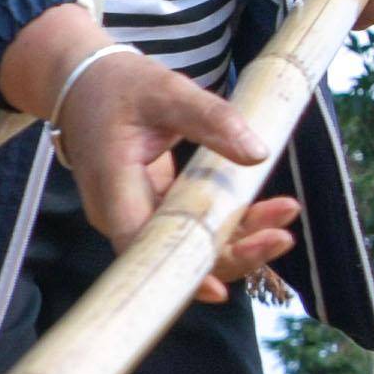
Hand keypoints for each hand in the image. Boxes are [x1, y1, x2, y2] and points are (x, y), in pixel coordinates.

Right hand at [58, 44, 302, 303]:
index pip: (142, 246)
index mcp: (113, 190)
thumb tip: (257, 153)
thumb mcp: (167, 92)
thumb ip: (212, 120)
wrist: (88, 84)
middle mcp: (122, 214)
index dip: (178, 274)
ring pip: (191, 246)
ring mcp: (139, 214)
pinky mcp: (157, 209)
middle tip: (280, 236)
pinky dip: (232, 224)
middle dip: (231, 255)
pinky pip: (195, 230)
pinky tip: (269, 211)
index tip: (218, 289)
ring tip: (285, 215)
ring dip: (240, 240)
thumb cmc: (120, 87)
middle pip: (175, 257)